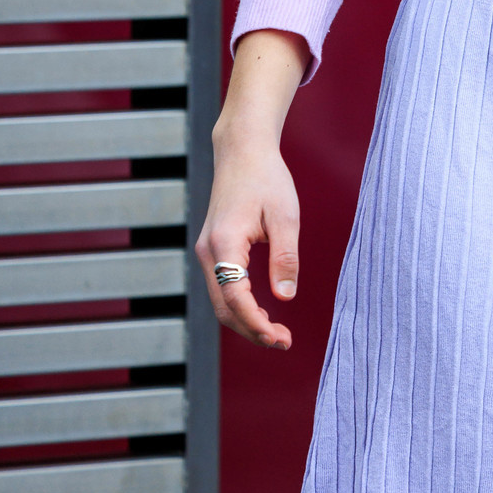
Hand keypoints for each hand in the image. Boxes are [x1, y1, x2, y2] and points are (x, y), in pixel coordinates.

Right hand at [197, 132, 299, 348]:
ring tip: (276, 332)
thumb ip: (284, 257)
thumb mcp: (285, 216)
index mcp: (224, 244)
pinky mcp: (213, 249)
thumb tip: (285, 297)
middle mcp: (208, 252)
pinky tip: (262, 311)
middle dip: (251, 330)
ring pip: (220, 300)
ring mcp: (207, 251)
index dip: (256, 324)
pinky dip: (239, 305)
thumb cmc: (266, 178)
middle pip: (223, 308)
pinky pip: (222, 287)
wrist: (242, 151)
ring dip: (245, 320)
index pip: (235, 298)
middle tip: (283, 341)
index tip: (281, 339)